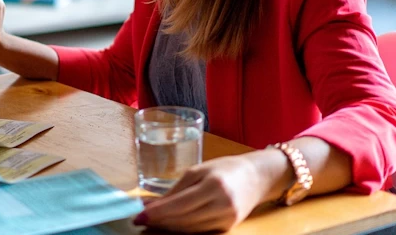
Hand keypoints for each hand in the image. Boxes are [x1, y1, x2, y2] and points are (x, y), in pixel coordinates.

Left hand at [134, 155, 268, 232]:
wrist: (256, 178)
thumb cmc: (225, 168)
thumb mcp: (198, 170)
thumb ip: (175, 188)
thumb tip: (150, 202)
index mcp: (214, 186)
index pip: (179, 205)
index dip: (157, 212)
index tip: (139, 215)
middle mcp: (222, 205)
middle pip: (183, 220)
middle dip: (159, 221)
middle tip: (140, 219)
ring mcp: (226, 220)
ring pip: (190, 229)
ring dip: (168, 227)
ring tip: (151, 221)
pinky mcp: (227, 228)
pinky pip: (199, 232)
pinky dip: (182, 229)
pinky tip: (169, 224)